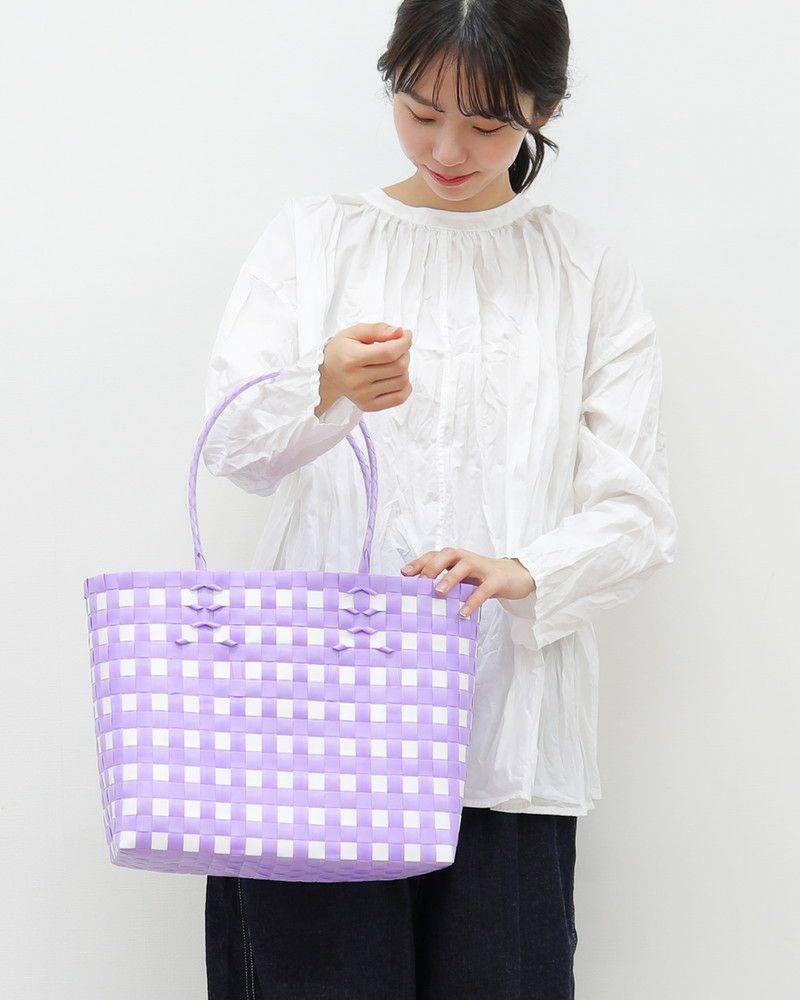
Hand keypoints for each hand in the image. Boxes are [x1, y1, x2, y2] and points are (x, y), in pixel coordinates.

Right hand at [317, 323, 412, 415]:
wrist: (327, 374)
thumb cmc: (342, 351)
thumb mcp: (354, 332)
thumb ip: (377, 329)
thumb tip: (399, 332)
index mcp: (351, 359)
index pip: (389, 352)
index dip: (404, 342)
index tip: (406, 335)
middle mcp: (356, 380)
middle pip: (398, 367)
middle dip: (404, 353)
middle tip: (398, 347)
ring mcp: (362, 395)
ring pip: (402, 381)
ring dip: (405, 369)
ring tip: (394, 362)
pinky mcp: (368, 406)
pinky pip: (399, 398)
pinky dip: (405, 386)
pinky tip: (396, 377)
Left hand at [400, 548, 535, 618]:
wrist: (518, 576)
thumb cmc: (484, 577)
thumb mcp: (463, 578)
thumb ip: (446, 582)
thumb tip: (420, 599)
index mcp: (457, 558)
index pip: (435, 555)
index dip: (419, 562)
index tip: (404, 573)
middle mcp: (468, 558)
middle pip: (448, 554)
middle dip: (432, 566)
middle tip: (419, 582)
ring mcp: (484, 567)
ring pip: (464, 566)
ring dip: (450, 578)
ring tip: (438, 592)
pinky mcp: (498, 579)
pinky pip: (484, 589)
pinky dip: (473, 600)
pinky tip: (463, 612)